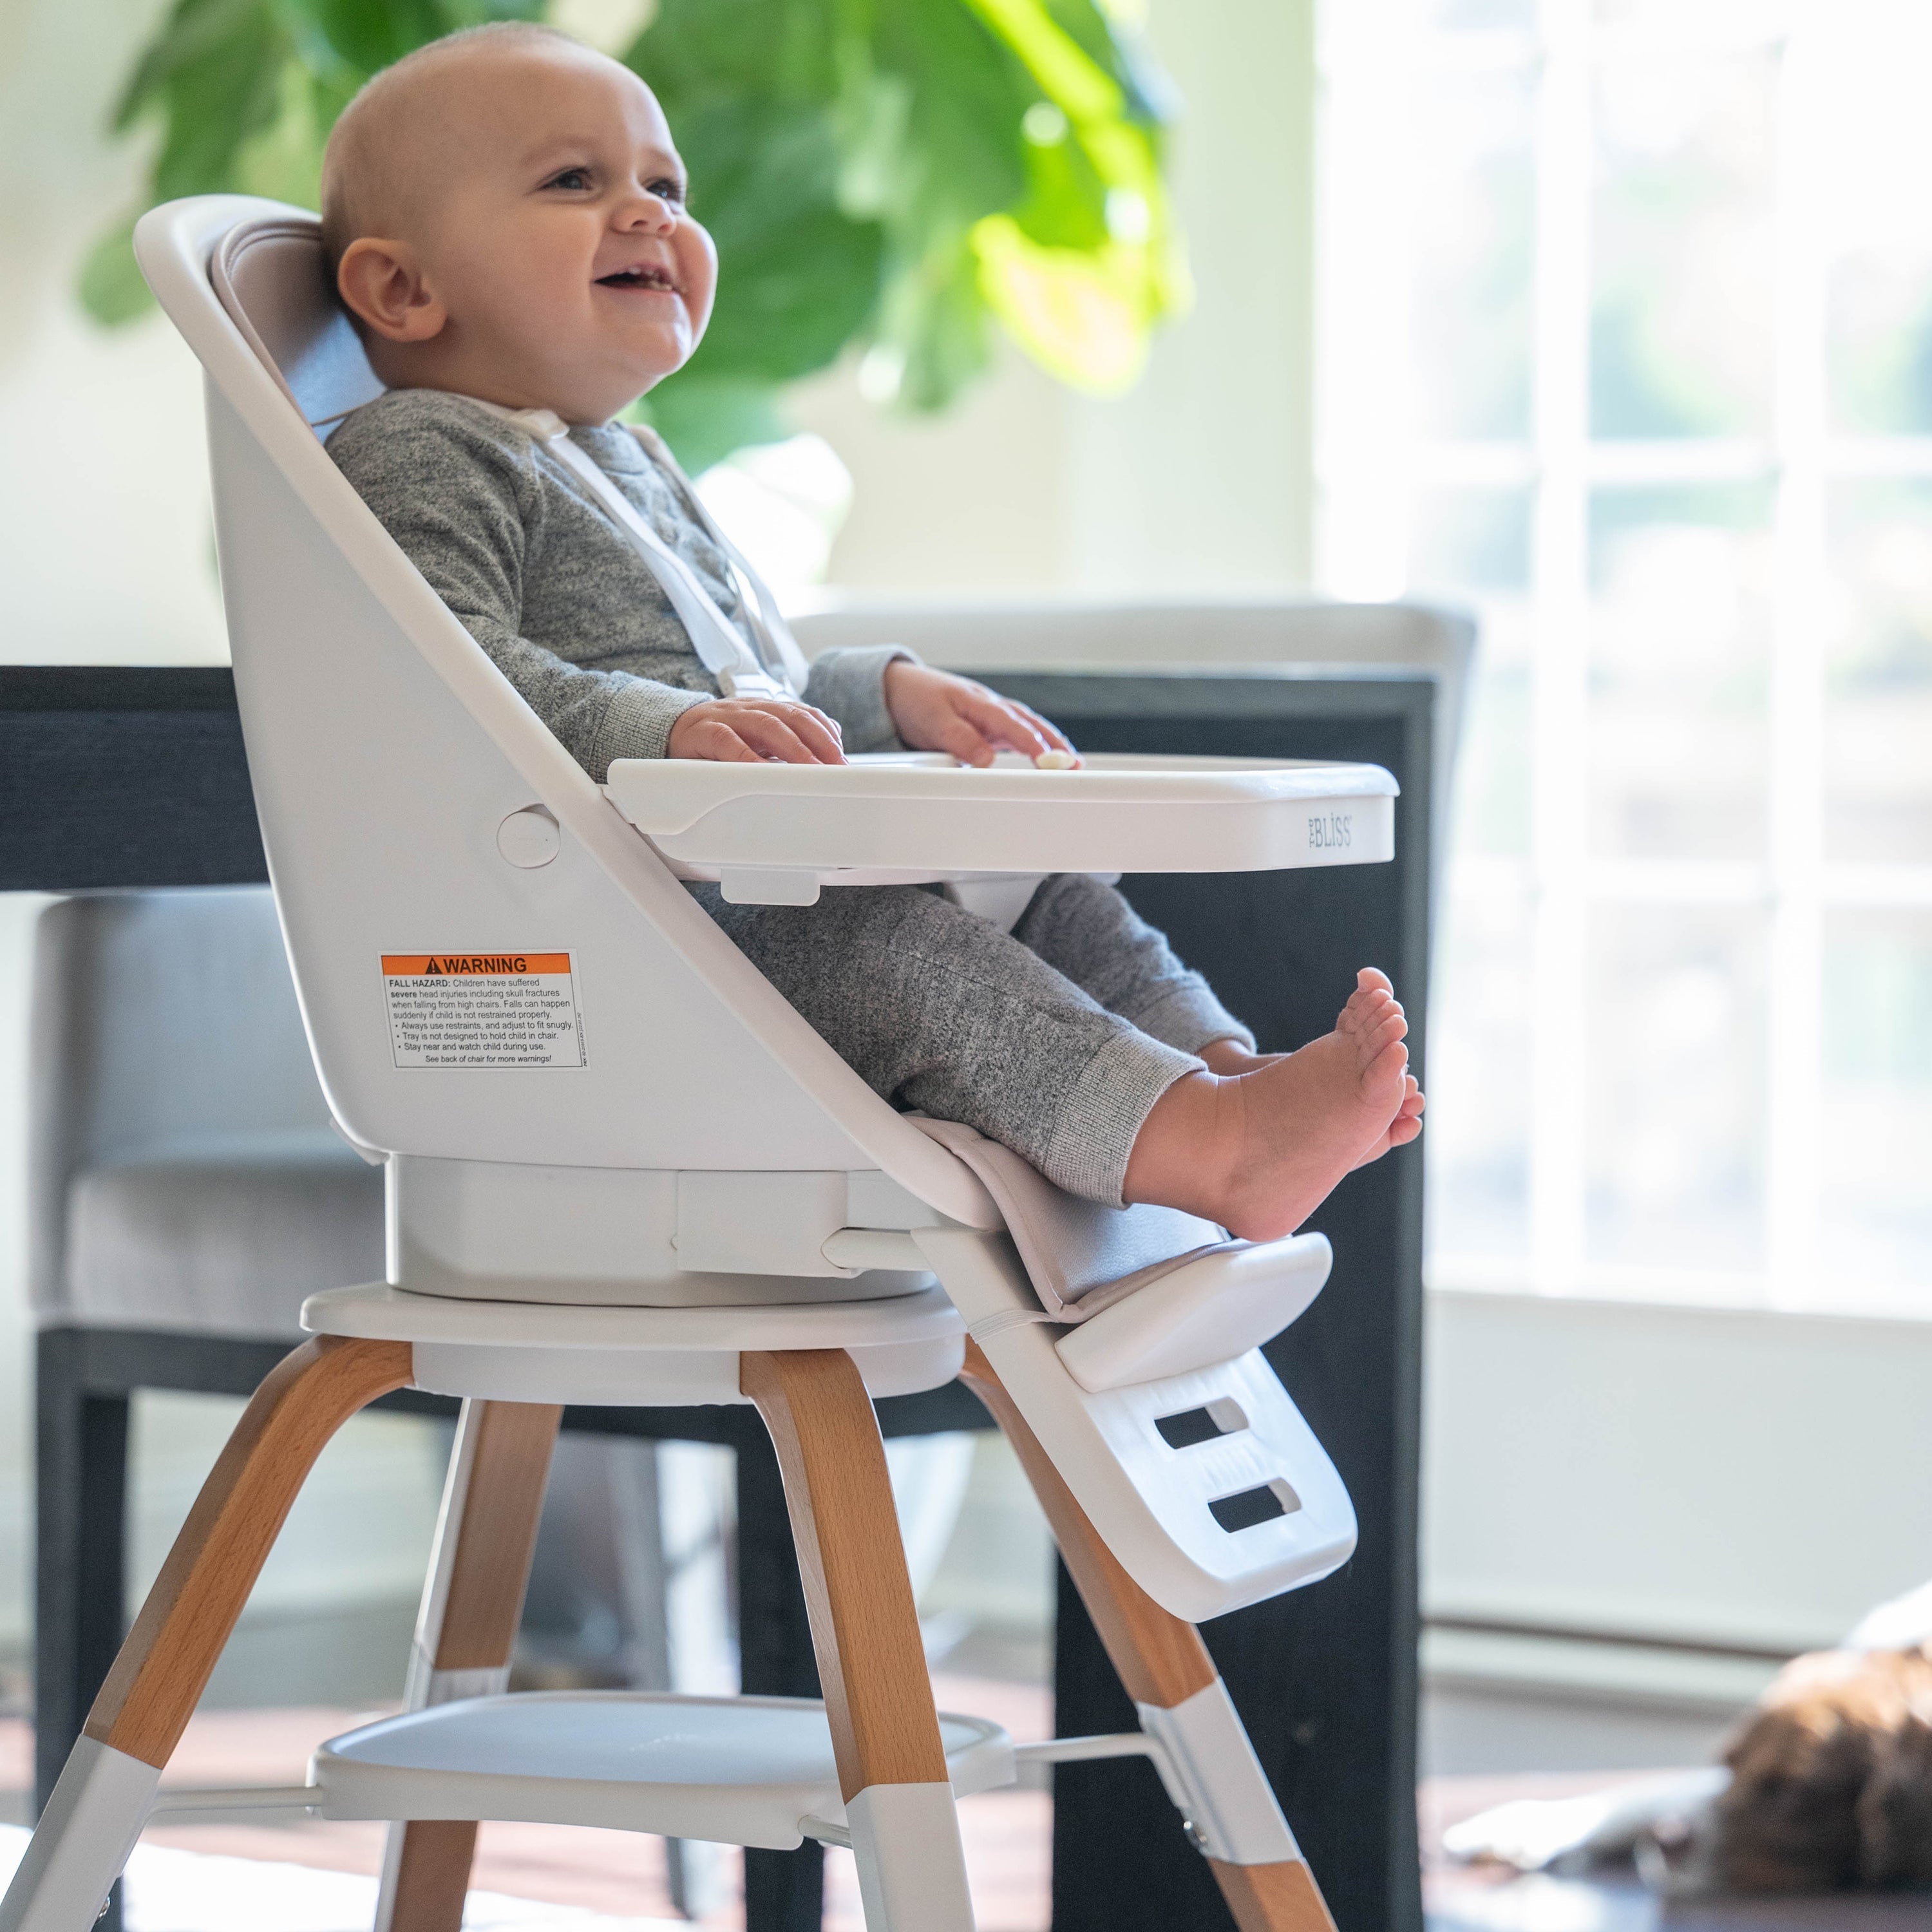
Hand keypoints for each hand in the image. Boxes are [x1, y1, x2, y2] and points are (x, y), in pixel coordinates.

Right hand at [667, 695, 845, 763]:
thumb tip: (828, 750)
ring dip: (794, 749)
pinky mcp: (704, 732)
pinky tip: (763, 773)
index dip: (826, 734)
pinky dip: (748, 758)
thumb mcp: (756, 739)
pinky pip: (729, 742)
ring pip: (767, 725)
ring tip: (811, 772)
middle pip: (793, 718)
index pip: (804, 714)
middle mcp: (751, 708)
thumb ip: (787, 742)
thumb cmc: (718, 741)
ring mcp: (728, 717)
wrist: (670, 731)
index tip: (843, 760)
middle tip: (836, 769)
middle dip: (819, 743)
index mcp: (766, 709)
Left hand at [883, 661, 1075, 767]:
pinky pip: (1018, 736)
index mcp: (980, 703)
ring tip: (1072, 764)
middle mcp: (992, 708)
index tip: (1045, 761)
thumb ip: (959, 739)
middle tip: (1074, 764)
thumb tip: (986, 760)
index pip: (1011, 724)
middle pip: (1031, 725)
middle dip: (1055, 744)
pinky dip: (1037, 745)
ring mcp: (993, 718)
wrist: (900, 689)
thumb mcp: (933, 720)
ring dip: (1052, 745)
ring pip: (1029, 729)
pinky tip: (1048, 760)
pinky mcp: (989, 728)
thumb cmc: (917, 700)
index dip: (1030, 743)